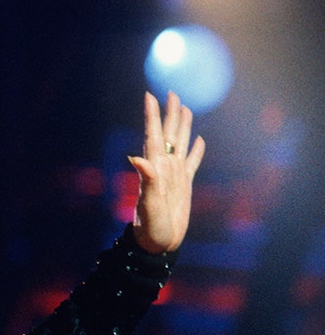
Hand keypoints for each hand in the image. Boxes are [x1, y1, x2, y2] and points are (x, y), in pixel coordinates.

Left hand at [127, 91, 205, 253]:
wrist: (158, 243)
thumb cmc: (151, 227)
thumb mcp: (149, 204)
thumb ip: (146, 180)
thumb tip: (135, 157)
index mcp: (155, 168)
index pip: (153, 135)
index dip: (152, 115)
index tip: (150, 94)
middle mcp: (164, 167)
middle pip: (168, 133)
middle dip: (169, 113)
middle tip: (171, 92)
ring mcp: (174, 175)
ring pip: (180, 142)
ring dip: (182, 125)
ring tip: (183, 107)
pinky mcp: (184, 185)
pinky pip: (192, 162)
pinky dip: (196, 150)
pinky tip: (199, 140)